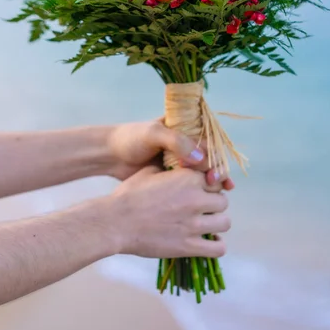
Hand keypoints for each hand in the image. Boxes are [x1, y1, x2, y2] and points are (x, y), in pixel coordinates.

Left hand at [107, 119, 233, 189]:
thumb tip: (200, 159)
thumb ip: (177, 142)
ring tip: (219, 196)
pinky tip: (207, 201)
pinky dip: (200, 192)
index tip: (215, 171)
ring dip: (213, 184)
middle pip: (209, 158)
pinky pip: (191, 184)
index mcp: (184, 128)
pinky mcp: (172, 177)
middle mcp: (185, 144)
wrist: (110, 154)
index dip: (216, 156)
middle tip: (217, 185)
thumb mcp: (153, 134)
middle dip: (217, 171)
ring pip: (202, 173)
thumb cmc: (131, 139)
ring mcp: (179, 161)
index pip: (208, 142)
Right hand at [110, 166, 230, 258]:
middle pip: (223, 201)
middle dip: (213, 204)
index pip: (216, 180)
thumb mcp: (151, 171)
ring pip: (225, 222)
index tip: (203, 191)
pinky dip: (216, 245)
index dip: (210, 186)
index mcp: (188, 178)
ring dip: (216, 223)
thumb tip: (182, 169)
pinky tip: (208, 242)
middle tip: (201, 209)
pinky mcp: (189, 246)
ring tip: (206, 225)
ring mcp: (194, 224)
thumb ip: (172, 169)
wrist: (116, 221)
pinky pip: (218, 248)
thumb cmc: (130, 193)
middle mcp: (196, 199)